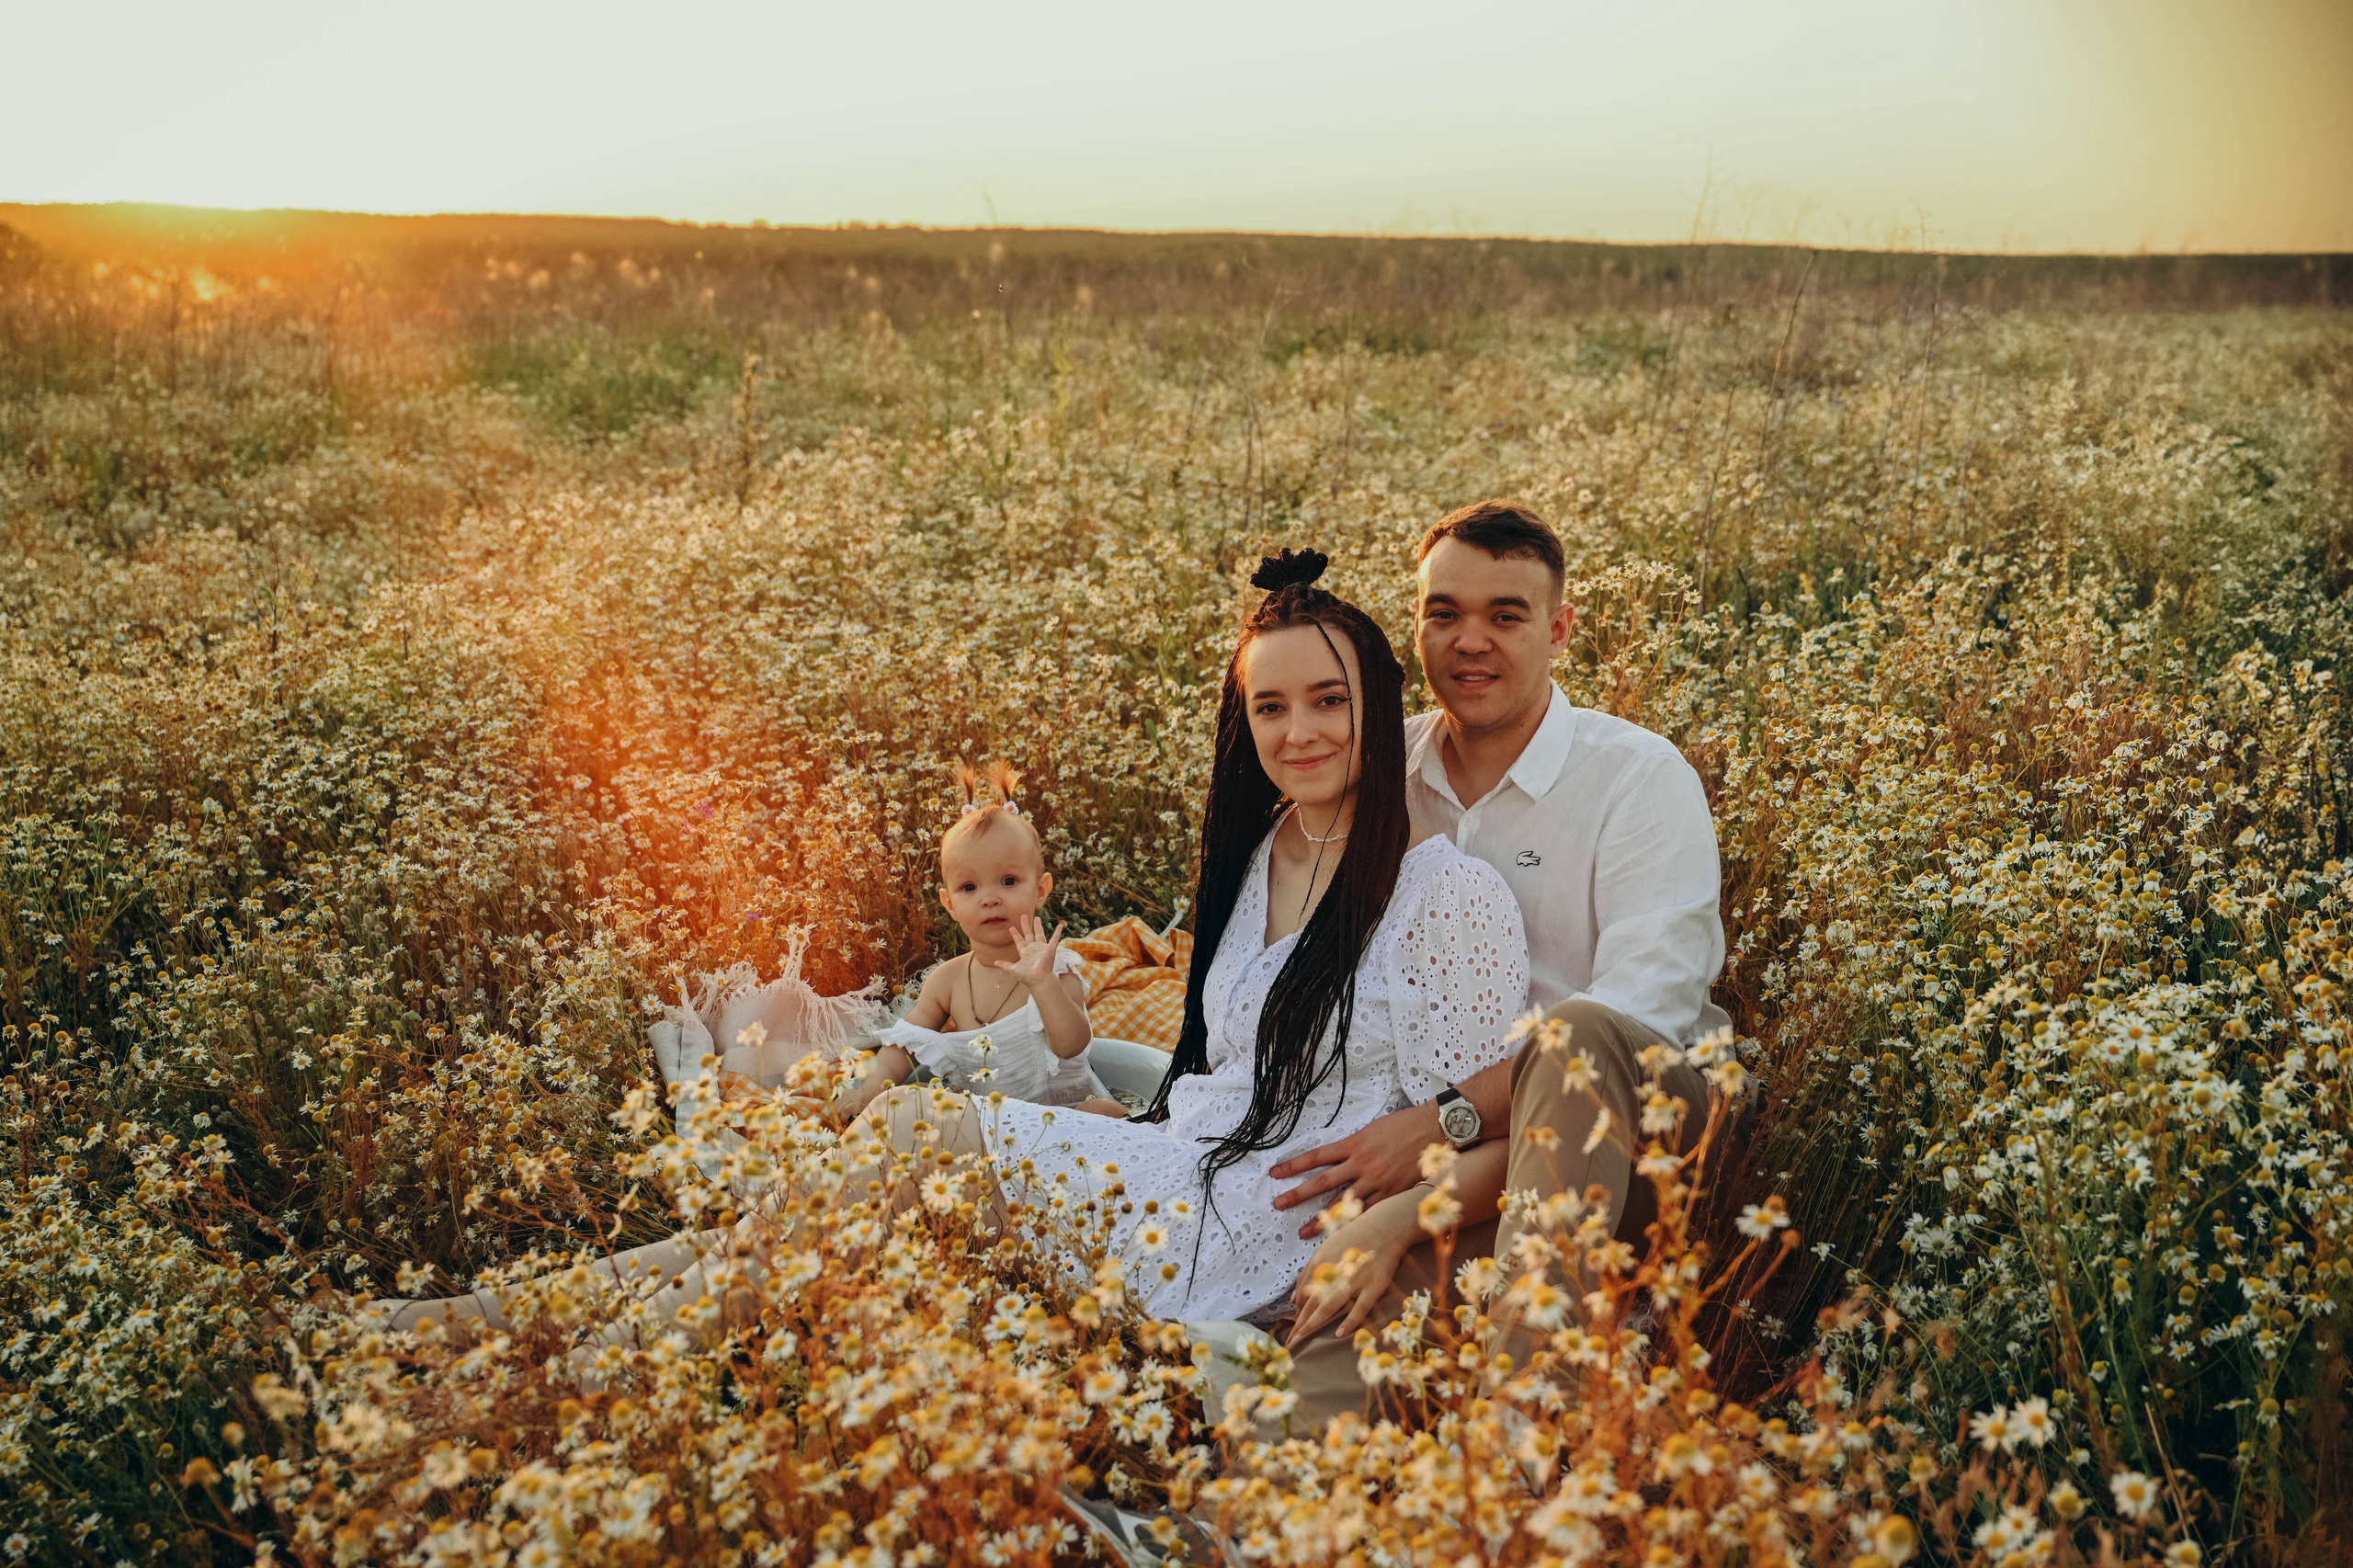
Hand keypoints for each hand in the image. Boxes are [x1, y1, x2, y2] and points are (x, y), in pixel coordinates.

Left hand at [989, 914, 1065, 990]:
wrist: (1038, 979)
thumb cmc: (1027, 976)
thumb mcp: (1013, 969)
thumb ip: (1005, 965)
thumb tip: (995, 963)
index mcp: (1025, 953)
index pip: (1019, 941)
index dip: (1015, 935)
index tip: (1011, 928)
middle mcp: (1033, 949)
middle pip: (1029, 934)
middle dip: (1026, 925)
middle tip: (1023, 916)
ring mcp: (1042, 948)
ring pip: (1039, 934)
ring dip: (1038, 926)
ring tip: (1036, 918)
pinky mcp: (1050, 949)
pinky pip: (1054, 939)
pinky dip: (1057, 932)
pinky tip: (1060, 926)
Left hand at [1268, 1100, 1445, 1239]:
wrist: (1434, 1129)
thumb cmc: (1404, 1126)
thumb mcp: (1372, 1130)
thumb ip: (1354, 1146)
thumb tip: (1340, 1158)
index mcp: (1354, 1144)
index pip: (1316, 1156)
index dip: (1293, 1165)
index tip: (1275, 1173)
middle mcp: (1361, 1163)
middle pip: (1322, 1181)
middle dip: (1298, 1194)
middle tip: (1278, 1204)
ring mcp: (1377, 1180)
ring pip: (1343, 1203)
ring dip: (1322, 1219)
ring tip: (1304, 1232)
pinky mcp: (1392, 1193)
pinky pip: (1369, 1211)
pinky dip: (1354, 1223)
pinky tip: (1342, 1234)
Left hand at [1285, 1193, 1420, 1348]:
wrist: (1384, 1226)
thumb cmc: (1352, 1240)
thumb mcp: (1325, 1251)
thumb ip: (1308, 1274)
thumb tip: (1292, 1301)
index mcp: (1320, 1262)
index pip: (1303, 1293)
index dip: (1297, 1314)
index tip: (1291, 1330)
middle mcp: (1334, 1270)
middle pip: (1312, 1302)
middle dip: (1299, 1324)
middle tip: (1289, 1343)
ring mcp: (1355, 1278)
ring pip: (1330, 1305)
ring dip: (1314, 1324)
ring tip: (1303, 1341)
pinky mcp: (1374, 1285)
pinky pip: (1360, 1307)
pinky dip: (1350, 1321)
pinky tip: (1339, 1333)